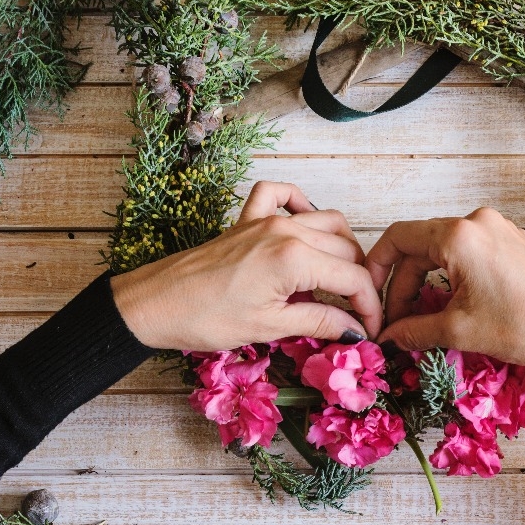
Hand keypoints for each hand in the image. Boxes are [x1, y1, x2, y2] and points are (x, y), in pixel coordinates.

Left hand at [111, 181, 382, 351]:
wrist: (153, 304)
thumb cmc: (206, 319)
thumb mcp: (270, 327)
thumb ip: (320, 322)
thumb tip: (356, 329)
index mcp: (294, 258)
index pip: (354, 279)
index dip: (369, 307)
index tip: (370, 330)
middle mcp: (286, 230)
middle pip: (346, 251)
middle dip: (359, 283)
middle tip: (356, 314)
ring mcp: (267, 220)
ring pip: (327, 222)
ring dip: (340, 249)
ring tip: (337, 281)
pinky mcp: (247, 219)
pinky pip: (282, 194)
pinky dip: (300, 204)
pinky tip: (304, 226)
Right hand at [366, 208, 524, 380]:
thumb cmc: (522, 328)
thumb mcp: (458, 331)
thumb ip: (413, 330)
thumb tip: (387, 338)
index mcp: (459, 235)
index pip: (398, 238)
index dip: (377, 270)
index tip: (371, 300)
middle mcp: (478, 221)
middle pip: (420, 245)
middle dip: (403, 284)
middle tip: (398, 323)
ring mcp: (499, 228)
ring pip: (444, 249)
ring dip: (427, 281)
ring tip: (423, 318)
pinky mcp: (514, 240)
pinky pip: (469, 252)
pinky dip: (452, 276)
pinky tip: (452, 305)